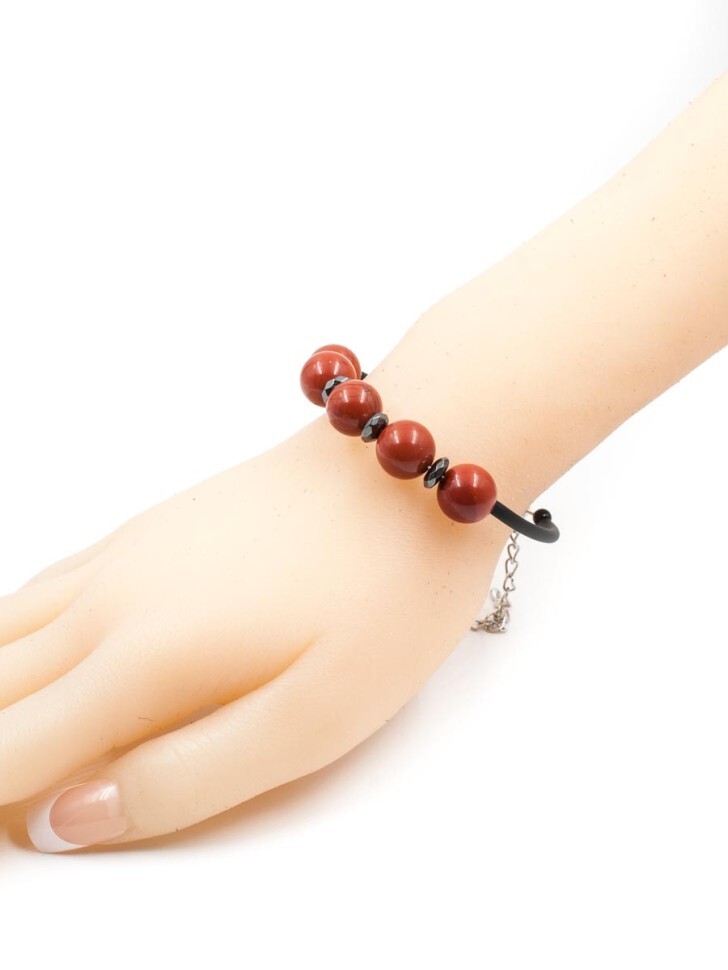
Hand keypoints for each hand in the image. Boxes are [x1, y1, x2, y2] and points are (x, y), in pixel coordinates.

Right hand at [0, 413, 508, 850]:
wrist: (405, 464)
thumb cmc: (380, 594)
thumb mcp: (309, 721)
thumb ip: (182, 780)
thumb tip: (67, 819)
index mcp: (140, 660)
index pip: (6, 750)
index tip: (20, 827)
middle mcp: (107, 602)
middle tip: (25, 788)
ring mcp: (122, 555)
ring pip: (1, 634)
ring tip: (31, 731)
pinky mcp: (146, 529)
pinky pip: (40, 587)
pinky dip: (11, 639)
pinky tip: (39, 659)